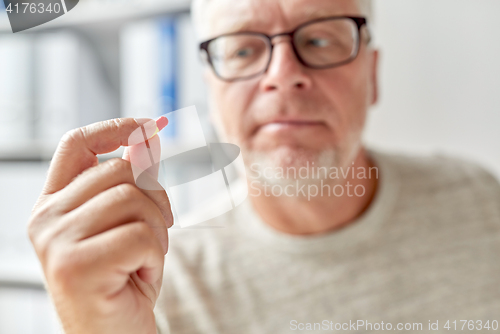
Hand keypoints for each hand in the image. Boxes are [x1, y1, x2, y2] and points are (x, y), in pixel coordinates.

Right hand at [28, 118, 172, 333]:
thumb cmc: (123, 279)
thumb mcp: (131, 221)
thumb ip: (134, 178)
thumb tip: (149, 133)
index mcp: (54, 203)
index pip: (77, 144)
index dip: (116, 128)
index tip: (149, 126)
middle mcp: (45, 218)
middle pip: (119, 170)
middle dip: (156, 199)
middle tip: (155, 233)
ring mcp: (56, 242)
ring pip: (133, 200)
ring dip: (157, 231)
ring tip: (144, 258)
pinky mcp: (76, 266)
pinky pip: (140, 235)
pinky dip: (155, 256)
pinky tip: (139, 276)